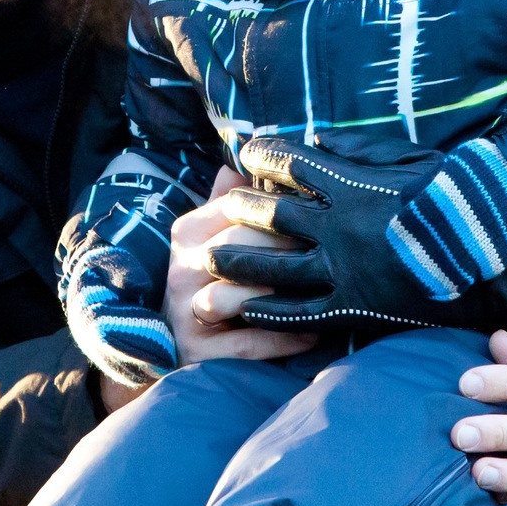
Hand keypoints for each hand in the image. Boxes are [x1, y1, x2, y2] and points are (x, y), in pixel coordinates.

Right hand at [165, 167, 318, 363]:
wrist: (174, 345)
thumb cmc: (210, 280)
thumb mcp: (215, 234)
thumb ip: (229, 196)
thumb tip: (250, 152)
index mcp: (188, 233)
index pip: (235, 208)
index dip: (280, 209)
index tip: (321, 210)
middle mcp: (181, 270)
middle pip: (238, 248)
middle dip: (286, 248)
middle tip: (332, 250)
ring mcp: (186, 312)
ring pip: (237, 296)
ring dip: (282, 296)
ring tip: (321, 294)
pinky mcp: (196, 352)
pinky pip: (246, 344)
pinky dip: (281, 339)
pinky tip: (312, 334)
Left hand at [207, 138, 498, 332]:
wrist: (491, 256)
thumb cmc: (457, 199)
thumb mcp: (410, 159)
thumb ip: (360, 149)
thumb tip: (317, 139)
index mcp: (353, 187)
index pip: (293, 165)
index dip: (265, 157)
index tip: (247, 154)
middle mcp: (339, 229)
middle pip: (272, 217)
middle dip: (239, 211)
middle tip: (218, 210)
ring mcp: (344, 272)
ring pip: (274, 267)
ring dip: (238, 262)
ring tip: (210, 260)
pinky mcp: (354, 309)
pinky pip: (300, 313)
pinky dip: (268, 312)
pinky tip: (244, 310)